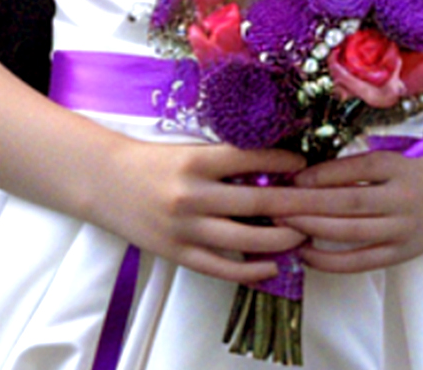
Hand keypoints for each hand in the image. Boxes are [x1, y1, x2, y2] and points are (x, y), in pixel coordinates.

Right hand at [90, 140, 310, 284]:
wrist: (104, 181)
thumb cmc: (152, 162)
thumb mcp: (188, 152)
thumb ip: (224, 162)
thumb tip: (275, 170)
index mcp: (195, 162)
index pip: (250, 159)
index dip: (284, 163)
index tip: (304, 166)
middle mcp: (191, 195)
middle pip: (258, 204)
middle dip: (295, 206)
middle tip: (318, 206)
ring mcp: (184, 228)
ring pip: (245, 240)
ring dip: (281, 240)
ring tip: (301, 236)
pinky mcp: (177, 252)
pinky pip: (221, 267)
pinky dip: (251, 270)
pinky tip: (272, 267)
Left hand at [280, 150, 422, 273]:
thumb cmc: (411, 176)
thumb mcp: (389, 161)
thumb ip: (352, 169)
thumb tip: (302, 180)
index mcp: (397, 167)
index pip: (356, 169)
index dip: (322, 174)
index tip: (293, 179)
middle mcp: (401, 198)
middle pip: (348, 203)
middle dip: (306, 205)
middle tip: (275, 204)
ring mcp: (401, 229)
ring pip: (350, 232)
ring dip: (312, 229)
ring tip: (283, 225)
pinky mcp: (398, 254)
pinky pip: (359, 262)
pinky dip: (329, 260)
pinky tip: (304, 254)